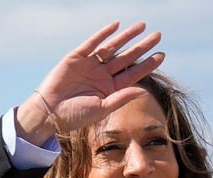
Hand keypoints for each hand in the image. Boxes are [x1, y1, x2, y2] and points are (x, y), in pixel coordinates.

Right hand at [16, 21, 164, 143]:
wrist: (50, 112)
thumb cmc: (76, 116)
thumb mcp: (102, 108)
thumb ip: (121, 98)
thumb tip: (143, 92)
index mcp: (110, 89)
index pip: (133, 74)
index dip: (147, 64)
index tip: (162, 55)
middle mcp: (102, 75)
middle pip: (127, 58)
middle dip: (142, 46)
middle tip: (158, 35)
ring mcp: (90, 65)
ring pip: (112, 47)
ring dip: (127, 37)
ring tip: (142, 26)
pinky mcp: (76, 57)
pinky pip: (92, 43)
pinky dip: (103, 34)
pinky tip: (116, 26)